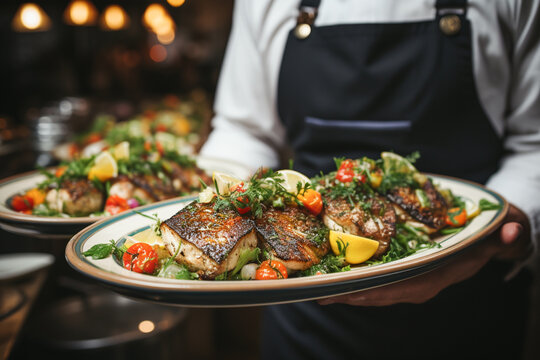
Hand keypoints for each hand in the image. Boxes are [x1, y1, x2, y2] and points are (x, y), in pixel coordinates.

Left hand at [318, 204, 531, 306]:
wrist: (494, 236)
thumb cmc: (492, 234)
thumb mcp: (503, 231)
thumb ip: (507, 234)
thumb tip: (511, 231)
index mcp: (439, 275)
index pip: (404, 288)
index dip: (375, 292)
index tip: (346, 294)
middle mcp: (422, 280)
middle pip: (381, 292)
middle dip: (351, 294)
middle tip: (318, 292)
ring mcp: (412, 276)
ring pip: (377, 287)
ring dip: (349, 288)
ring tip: (319, 287)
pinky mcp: (406, 269)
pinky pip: (378, 277)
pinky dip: (358, 277)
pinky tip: (337, 273)